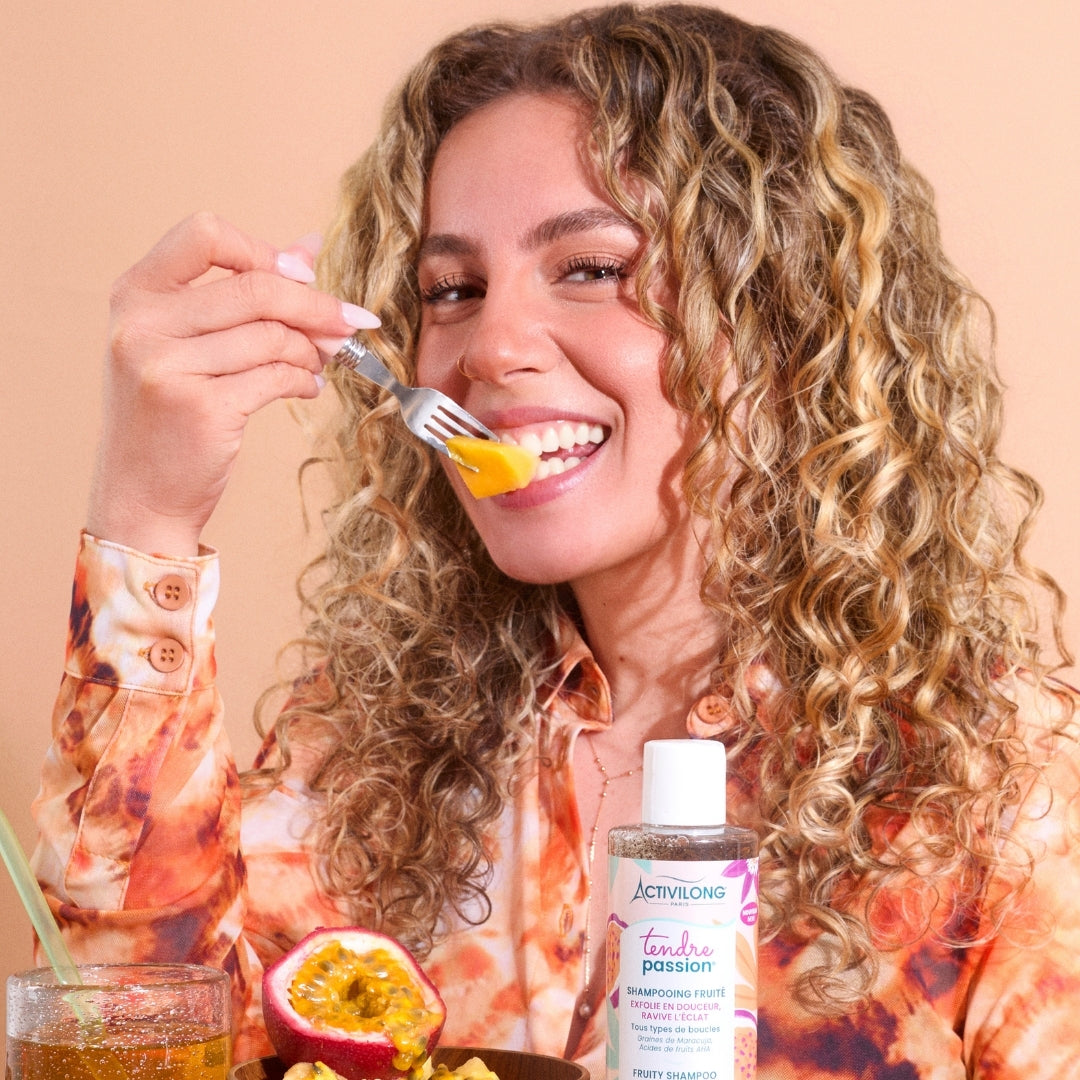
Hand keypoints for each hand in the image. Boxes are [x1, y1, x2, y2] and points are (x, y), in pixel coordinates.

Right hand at [85, 212, 377, 554]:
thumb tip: (307, 245)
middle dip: (317, 307)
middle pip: (256, 288)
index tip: (304, 277)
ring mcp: (167, 367)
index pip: (205, 235)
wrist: (140, 496)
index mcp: (134, 294)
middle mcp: (142, 325)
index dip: (263, 251)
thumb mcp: (187, 343)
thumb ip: (242, 290)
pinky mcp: (202, 409)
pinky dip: (304, 382)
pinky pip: (278, 378)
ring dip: (312, 351)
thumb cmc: (169, 416)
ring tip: (318, 365)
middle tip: (351, 324)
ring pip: (273, 336)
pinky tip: (307, 388)